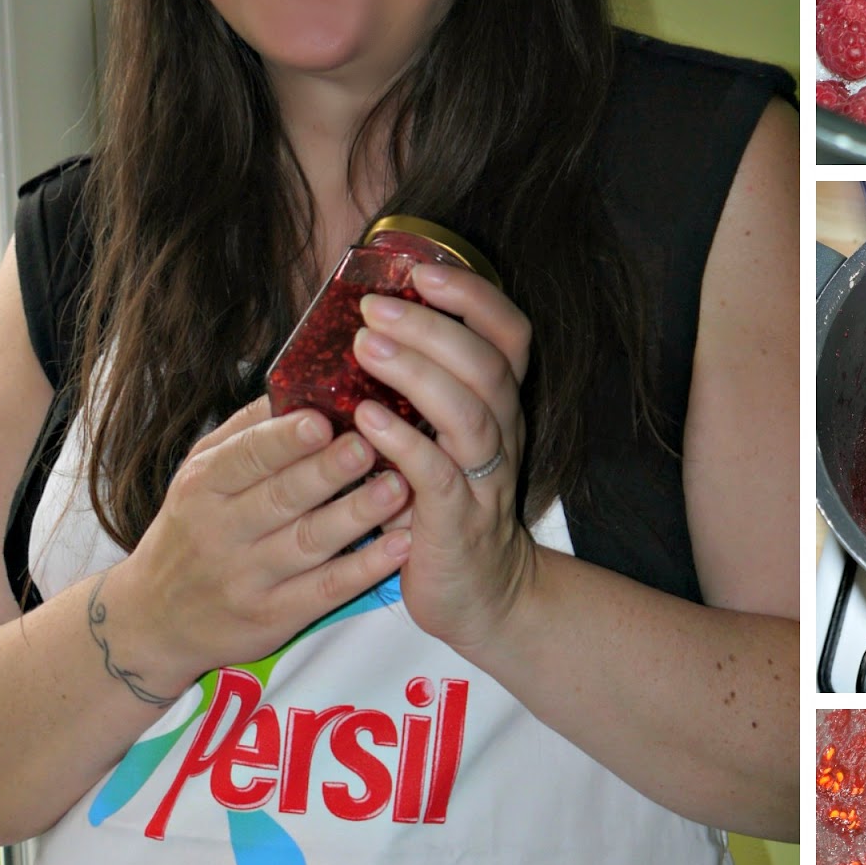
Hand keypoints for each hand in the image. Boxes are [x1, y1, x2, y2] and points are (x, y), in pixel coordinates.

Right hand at [100, 398, 413, 697]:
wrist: (155, 620)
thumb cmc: (192, 530)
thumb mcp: (199, 476)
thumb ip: (247, 433)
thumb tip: (300, 380)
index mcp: (204, 485)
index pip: (247, 457)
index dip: (286, 439)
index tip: (324, 418)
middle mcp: (221, 531)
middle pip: (281, 497)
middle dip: (327, 471)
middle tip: (370, 445)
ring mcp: (247, 578)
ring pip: (308, 542)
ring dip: (357, 515)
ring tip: (398, 488)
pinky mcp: (273, 618)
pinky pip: (324, 591)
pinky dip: (365, 569)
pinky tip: (400, 546)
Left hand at [352, 263, 536, 655]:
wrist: (481, 595)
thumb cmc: (444, 506)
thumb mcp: (440, 437)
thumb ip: (414, 389)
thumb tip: (357, 328)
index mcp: (499, 404)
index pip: (508, 332)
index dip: (472, 295)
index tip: (420, 269)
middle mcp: (503, 433)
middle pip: (486, 363)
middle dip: (431, 327)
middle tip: (372, 308)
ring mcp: (485, 478)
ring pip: (470, 412)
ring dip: (417, 373)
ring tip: (364, 348)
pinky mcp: (460, 522)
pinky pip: (439, 475)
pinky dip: (405, 442)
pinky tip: (367, 420)